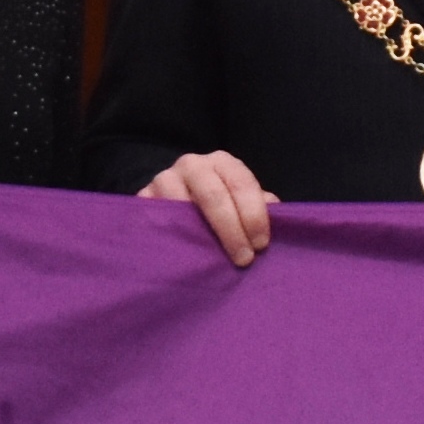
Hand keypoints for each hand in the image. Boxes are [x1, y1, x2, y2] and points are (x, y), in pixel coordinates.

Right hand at [142, 150, 272, 267]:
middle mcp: (192, 164)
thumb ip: (258, 206)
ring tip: (214, 261)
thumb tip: (280, 215)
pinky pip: (158, 220)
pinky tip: (186, 257)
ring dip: (201, 237)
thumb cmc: (217, 204)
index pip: (241, 182)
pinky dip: (173, 239)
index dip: (254, 214)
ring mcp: (164, 179)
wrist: (172, 198)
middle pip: (213, 194)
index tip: (261, 244)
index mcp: (222, 162)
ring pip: (182, 206)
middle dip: (232, 229)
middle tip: (244, 259)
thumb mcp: (239, 200)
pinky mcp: (143, 199)